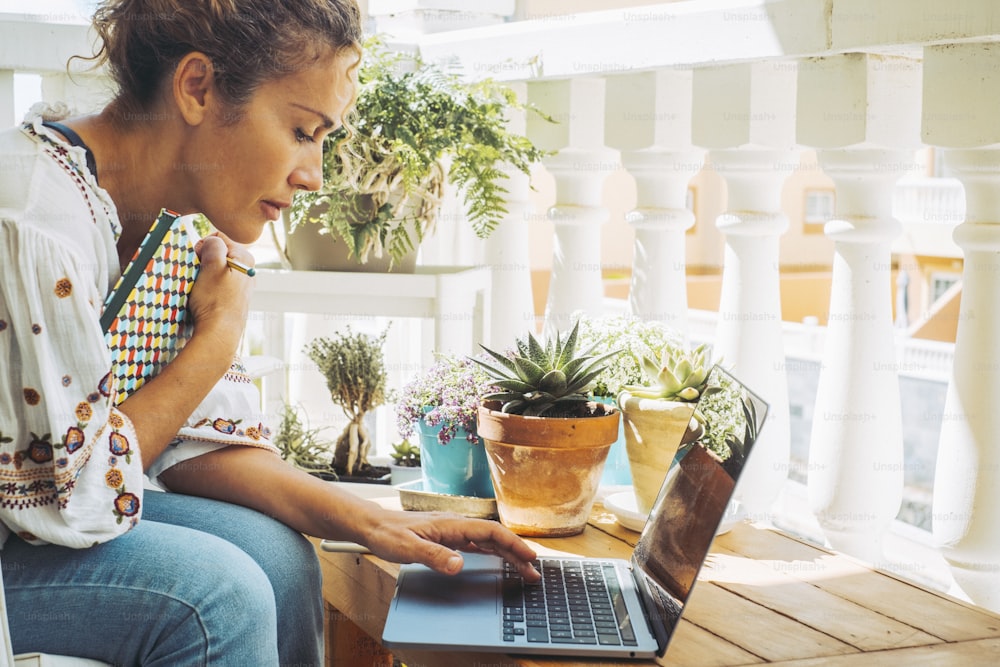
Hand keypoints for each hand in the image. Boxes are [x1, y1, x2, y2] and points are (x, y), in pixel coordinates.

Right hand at [189, 232, 254, 348]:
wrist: (219, 333)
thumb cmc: (214, 300)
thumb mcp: (211, 265)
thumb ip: (213, 246)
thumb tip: (211, 241)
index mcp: (245, 258)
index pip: (217, 238)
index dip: (202, 246)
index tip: (197, 260)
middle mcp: (247, 270)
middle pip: (217, 254)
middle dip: (203, 261)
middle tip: (198, 275)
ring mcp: (241, 285)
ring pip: (215, 270)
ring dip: (204, 275)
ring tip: (201, 287)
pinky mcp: (234, 299)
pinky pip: (217, 284)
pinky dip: (208, 287)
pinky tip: (205, 297)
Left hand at [363, 508, 540, 582]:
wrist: (373, 526)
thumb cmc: (389, 535)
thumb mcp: (409, 548)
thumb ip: (435, 556)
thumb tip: (459, 565)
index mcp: (452, 524)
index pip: (490, 533)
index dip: (512, 544)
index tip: (529, 556)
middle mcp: (457, 525)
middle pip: (494, 537)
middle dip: (516, 552)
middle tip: (533, 572)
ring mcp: (453, 530)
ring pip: (488, 541)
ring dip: (507, 554)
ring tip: (523, 568)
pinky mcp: (448, 537)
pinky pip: (477, 544)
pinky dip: (492, 552)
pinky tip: (498, 559)